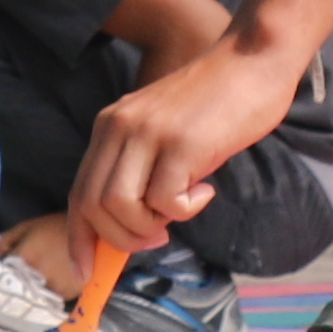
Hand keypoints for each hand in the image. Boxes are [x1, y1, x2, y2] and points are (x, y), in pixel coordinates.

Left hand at [71, 42, 296, 259]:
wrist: (253, 60)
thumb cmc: (216, 103)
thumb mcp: (163, 130)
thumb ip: (141, 166)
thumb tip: (130, 226)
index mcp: (111, 125)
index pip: (79, 191)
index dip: (79, 237)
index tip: (84, 271)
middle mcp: (120, 126)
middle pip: (94, 205)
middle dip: (121, 239)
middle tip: (156, 237)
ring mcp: (149, 133)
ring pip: (121, 207)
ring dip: (149, 227)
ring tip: (181, 209)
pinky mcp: (182, 143)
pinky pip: (166, 201)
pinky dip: (185, 210)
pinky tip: (205, 189)